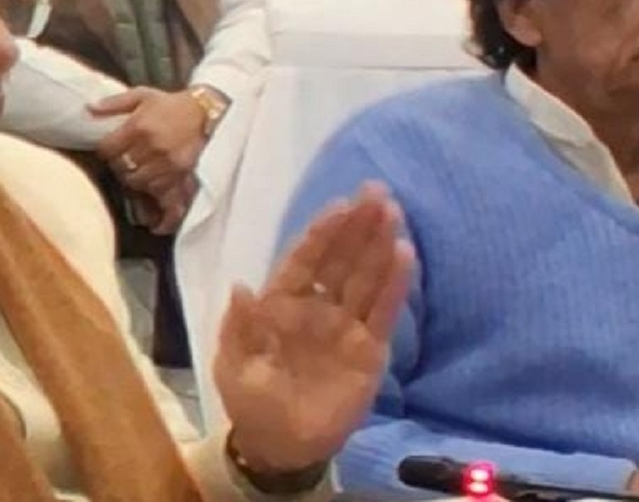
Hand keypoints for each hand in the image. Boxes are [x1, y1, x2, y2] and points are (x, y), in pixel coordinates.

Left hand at [91, 88, 206, 193]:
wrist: (203, 112)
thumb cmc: (169, 103)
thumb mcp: (142, 95)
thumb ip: (114, 103)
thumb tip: (89, 108)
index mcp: (138, 126)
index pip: (108, 149)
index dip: (105, 150)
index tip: (109, 147)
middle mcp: (151, 145)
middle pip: (120, 167)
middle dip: (118, 164)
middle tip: (123, 158)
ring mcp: (166, 161)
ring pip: (136, 181)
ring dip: (133, 176)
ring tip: (137, 167)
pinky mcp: (179, 171)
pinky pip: (156, 187)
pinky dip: (150, 184)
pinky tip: (151, 174)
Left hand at [213, 183, 413, 472]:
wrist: (281, 447)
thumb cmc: (251, 401)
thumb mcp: (234, 366)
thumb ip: (238, 328)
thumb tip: (241, 286)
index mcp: (281, 304)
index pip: (304, 260)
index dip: (321, 233)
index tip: (341, 205)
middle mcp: (316, 306)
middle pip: (339, 259)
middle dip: (356, 226)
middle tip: (377, 192)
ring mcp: (344, 326)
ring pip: (364, 278)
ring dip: (378, 245)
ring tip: (393, 213)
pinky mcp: (368, 349)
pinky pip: (382, 312)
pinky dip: (394, 285)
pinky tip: (404, 255)